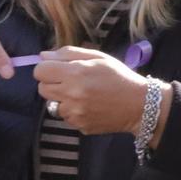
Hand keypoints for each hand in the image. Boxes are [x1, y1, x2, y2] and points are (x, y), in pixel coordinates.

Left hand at [34, 46, 155, 135]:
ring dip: (63, 100)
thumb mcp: (99, 58)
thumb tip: (43, 56)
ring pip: (53, 105)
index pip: (40, 71)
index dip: (47, 69)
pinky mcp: (79, 125)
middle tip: (71, 83)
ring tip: (84, 96)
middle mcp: (71, 94)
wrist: (141, 105)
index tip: (58, 70)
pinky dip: (74, 112)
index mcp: (75, 74)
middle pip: (42, 88)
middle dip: (53, 84)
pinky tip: (90, 107)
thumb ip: (69, 53)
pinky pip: (66, 117)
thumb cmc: (121, 77)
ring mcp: (75, 112)